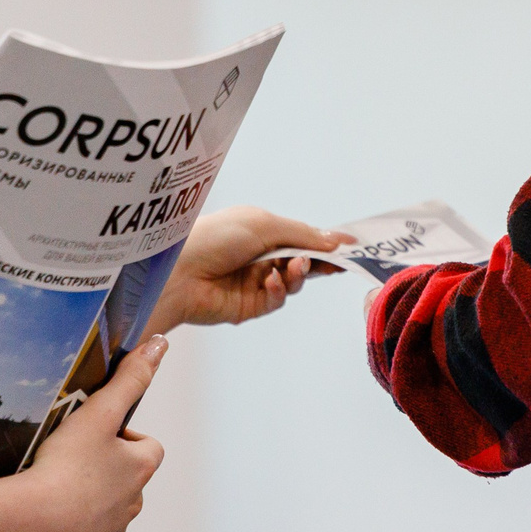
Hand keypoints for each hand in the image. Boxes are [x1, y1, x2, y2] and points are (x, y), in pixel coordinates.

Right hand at [4, 336, 169, 531]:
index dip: (125, 438)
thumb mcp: (98, 412)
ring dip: (91, 500)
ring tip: (57, 488)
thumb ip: (129, 378)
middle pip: (128, 481)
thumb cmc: (66, 464)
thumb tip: (160, 345)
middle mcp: (133, 505)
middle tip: (71, 461)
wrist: (30, 520)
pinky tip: (51, 517)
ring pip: (108, 511)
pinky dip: (74, 529)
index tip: (96, 436)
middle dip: (107, 471)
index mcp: (140, 470)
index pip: (149, 448)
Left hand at [148, 206, 353, 333]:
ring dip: (299, 274)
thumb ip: (302, 234)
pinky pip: (277, 300)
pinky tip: (271, 282)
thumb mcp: (263, 225)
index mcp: (261, 230)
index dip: (325, 241)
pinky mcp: (249, 306)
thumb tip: (336, 240)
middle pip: (302, 260)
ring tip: (295, 267)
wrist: (179, 272)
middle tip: (338, 263)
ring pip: (293, 282)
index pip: (301, 236)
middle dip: (319, 260)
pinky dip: (280, 290)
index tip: (351, 246)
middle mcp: (259, 255)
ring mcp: (255, 281)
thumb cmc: (215, 237)